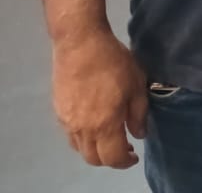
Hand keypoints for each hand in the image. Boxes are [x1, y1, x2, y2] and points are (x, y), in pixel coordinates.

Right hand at [52, 30, 146, 168]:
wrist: (80, 44)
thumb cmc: (114, 62)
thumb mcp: (137, 85)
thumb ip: (138, 114)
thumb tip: (139, 135)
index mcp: (104, 124)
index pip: (113, 157)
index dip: (125, 162)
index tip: (135, 156)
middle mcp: (82, 129)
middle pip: (93, 158)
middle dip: (110, 159)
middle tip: (125, 148)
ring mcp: (67, 122)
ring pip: (80, 149)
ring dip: (95, 150)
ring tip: (110, 138)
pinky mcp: (58, 112)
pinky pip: (70, 136)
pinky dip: (83, 139)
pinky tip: (95, 125)